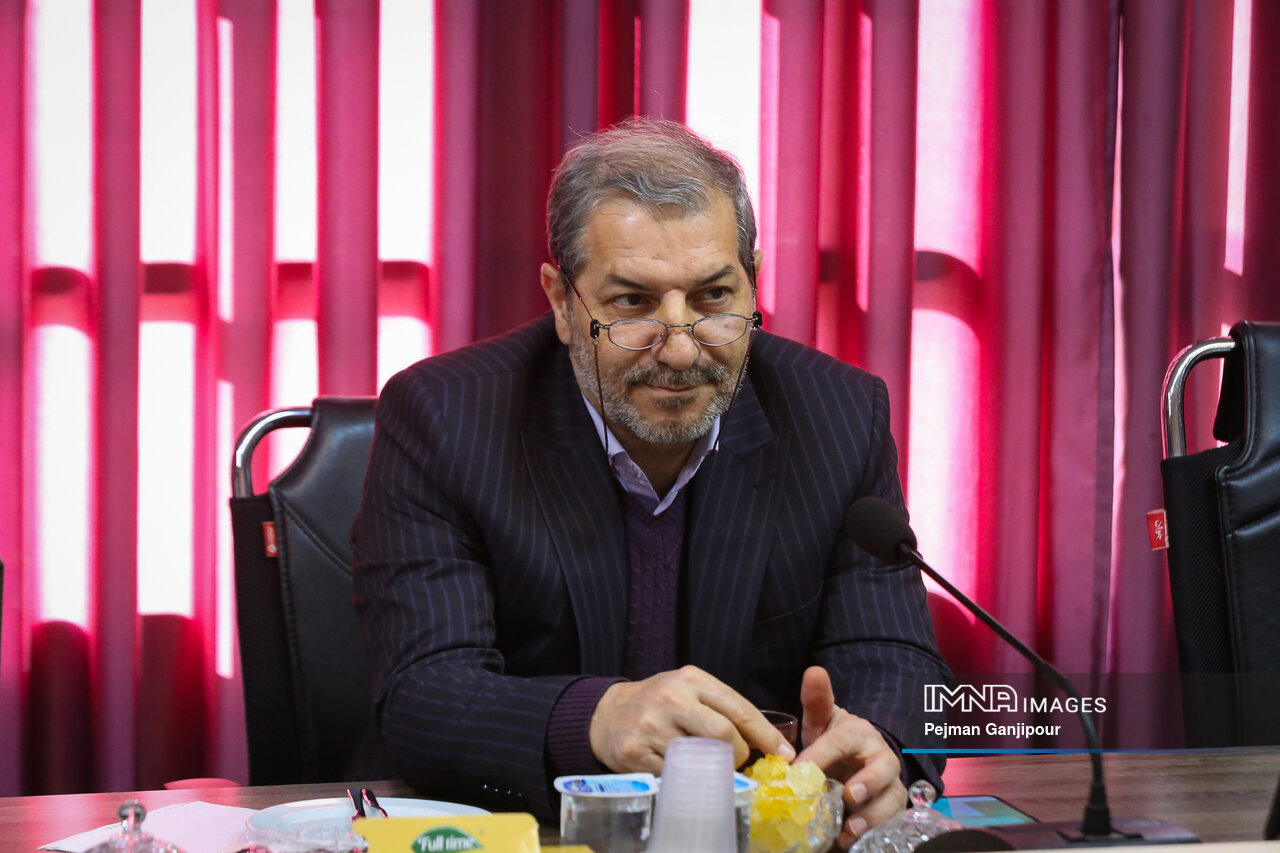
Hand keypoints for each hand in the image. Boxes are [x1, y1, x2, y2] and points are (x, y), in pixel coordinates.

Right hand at [589, 665, 796, 772]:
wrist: (606, 714)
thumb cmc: (659, 703)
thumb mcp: (689, 690)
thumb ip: (722, 708)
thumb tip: (768, 743)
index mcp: (690, 678)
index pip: (738, 707)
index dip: (765, 734)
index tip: (783, 754)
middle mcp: (671, 698)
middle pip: (723, 734)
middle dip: (738, 754)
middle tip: (735, 761)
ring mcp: (651, 725)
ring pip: (700, 758)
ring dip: (713, 769)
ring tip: (709, 766)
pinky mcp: (634, 752)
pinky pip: (675, 775)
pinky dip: (685, 778)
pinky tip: (682, 771)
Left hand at [796, 666, 906, 849]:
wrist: (857, 759)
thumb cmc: (835, 740)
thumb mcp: (822, 720)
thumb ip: (817, 699)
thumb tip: (814, 671)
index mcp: (858, 733)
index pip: (841, 741)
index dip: (821, 755)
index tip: (799, 770)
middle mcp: (880, 757)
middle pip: (882, 769)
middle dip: (868, 783)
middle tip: (849, 796)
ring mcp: (889, 784)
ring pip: (891, 799)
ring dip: (872, 816)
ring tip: (850, 831)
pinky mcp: (891, 807)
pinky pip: (889, 821)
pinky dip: (872, 832)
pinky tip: (849, 842)